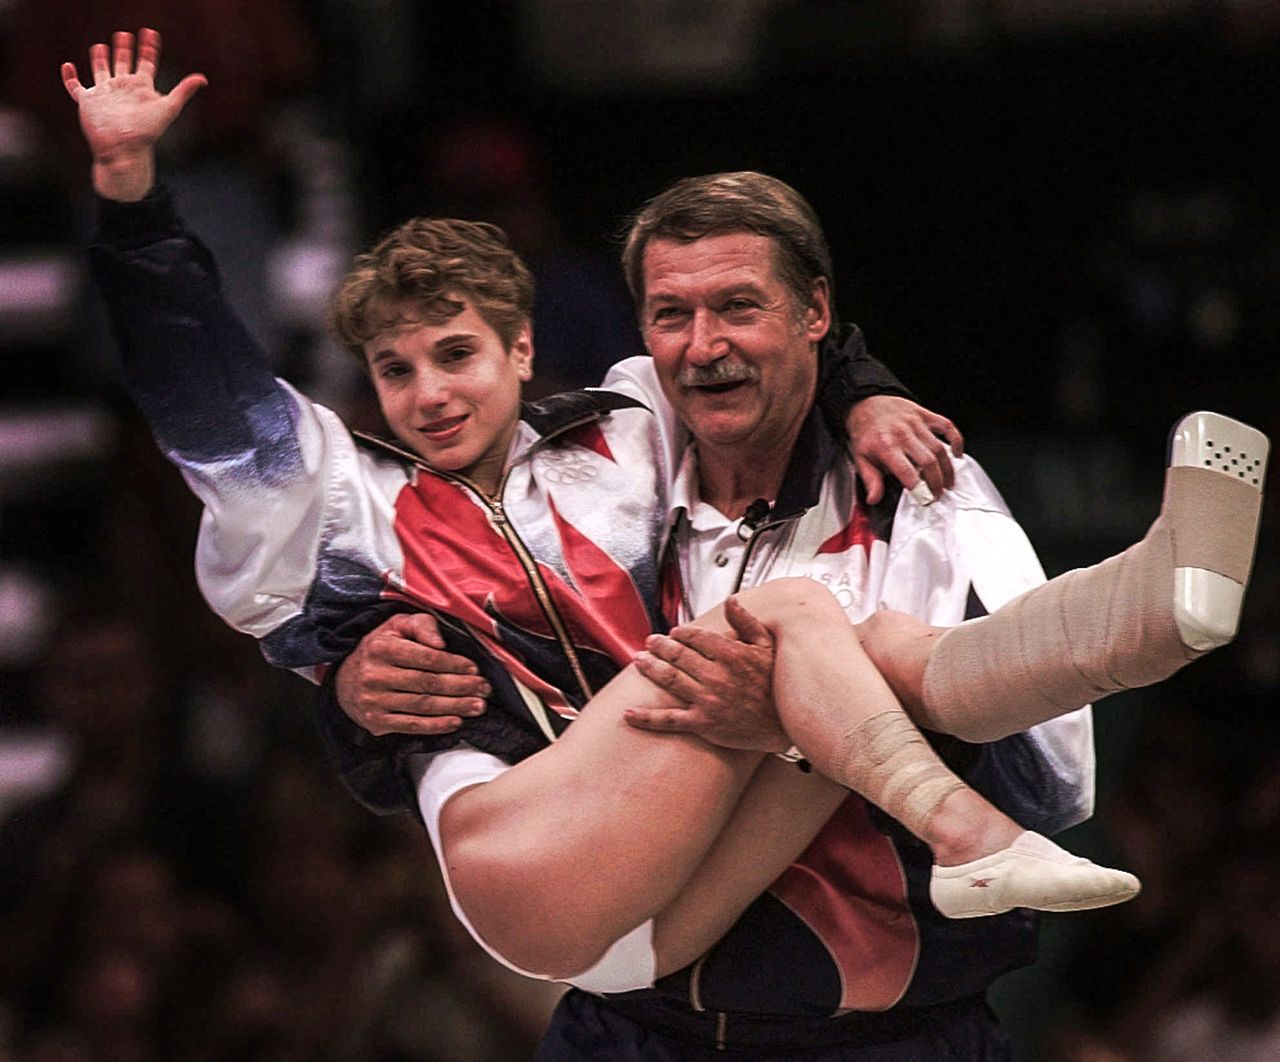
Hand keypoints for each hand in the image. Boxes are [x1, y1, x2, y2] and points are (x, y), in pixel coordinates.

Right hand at [61, 28, 206, 200]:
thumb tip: (203, 79)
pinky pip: (75, 87)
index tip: (150, 33)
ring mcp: (105, 94)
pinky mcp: (88, 102)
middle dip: (124, 49)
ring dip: (100, 58)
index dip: (149, 48)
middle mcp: (123, 88)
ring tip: (101, 46)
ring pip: (101, 71)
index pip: (146, 62)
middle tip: (125, 34)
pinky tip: (68, 66)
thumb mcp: (168, 108)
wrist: (125, 150)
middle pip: (123, 63)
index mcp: (141, 87)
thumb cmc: (147, 132)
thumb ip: (183, 91)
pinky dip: (70, 77)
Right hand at [335, 613, 490, 736]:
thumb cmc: (380, 647)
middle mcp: (374, 675)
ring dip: (455, 707)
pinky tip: (456, 721)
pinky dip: (436, 725)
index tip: (474, 669)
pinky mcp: (376, 721)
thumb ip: (422, 626)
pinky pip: (411, 725)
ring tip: (478, 706)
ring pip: (423, 705)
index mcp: (381, 647)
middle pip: (427, 683)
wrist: (343, 679)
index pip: (425, 658)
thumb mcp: (396, 626)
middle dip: (461, 687)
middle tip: (484, 689)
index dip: (453, 664)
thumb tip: (442, 643)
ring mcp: (374, 701)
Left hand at [625, 597, 787, 751]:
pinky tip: (629, 714)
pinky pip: (669, 719)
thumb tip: (731, 600)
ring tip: (639, 660)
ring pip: (669, 679)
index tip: (675, 632)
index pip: (696, 637)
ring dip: (650, 668)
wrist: (784, 724)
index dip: (682, 633)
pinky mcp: (702, 723)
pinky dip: (646, 718)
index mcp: (731, 654)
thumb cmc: (776, 684)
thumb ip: (747, 622)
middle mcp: (716, 675)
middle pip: (678, 655)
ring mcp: (707, 700)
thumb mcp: (767, 647)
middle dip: (660, 646)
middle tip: (650, 641)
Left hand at [845, 395, 963, 505]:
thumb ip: (870, 480)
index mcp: (886, 446)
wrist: (866, 404)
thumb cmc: (866, 433)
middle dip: (936, 482)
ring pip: (939, 448)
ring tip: (948, 483)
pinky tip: (957, 454)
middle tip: (938, 495)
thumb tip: (874, 499)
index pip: (907, 472)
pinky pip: (947, 426)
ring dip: (947, 469)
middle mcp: (903, 434)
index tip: (925, 500)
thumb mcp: (861, 459)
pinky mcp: (925, 415)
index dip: (919, 488)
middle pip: (928, 461)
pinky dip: (956, 440)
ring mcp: (916, 423)